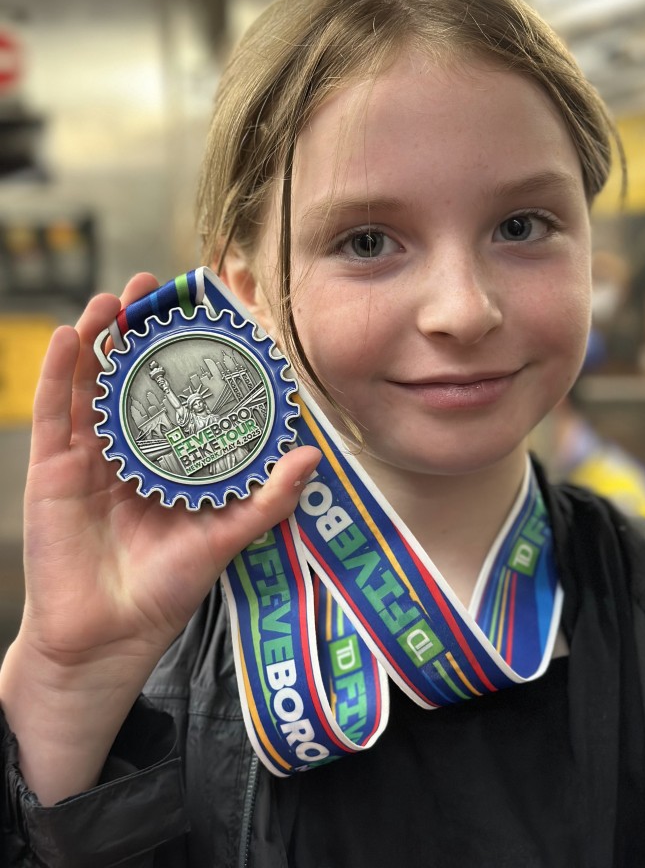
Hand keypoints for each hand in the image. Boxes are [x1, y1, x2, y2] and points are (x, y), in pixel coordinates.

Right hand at [0, 273, 319, 802]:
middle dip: (140, 332)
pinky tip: (71, 335)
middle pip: (131, 377)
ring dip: (100, 338)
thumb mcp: (224, 537)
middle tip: (154, 288)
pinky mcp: (52, 469)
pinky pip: (53, 412)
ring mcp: (87, 456)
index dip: (187, 354)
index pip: (178, 394)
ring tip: (116, 299)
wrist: (106, 638)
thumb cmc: (164, 590)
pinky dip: (58, 371)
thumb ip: (265, 499)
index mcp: (168, 460)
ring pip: (90, 384)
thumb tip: (310, 457)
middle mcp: (128, 450)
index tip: (202, 313)